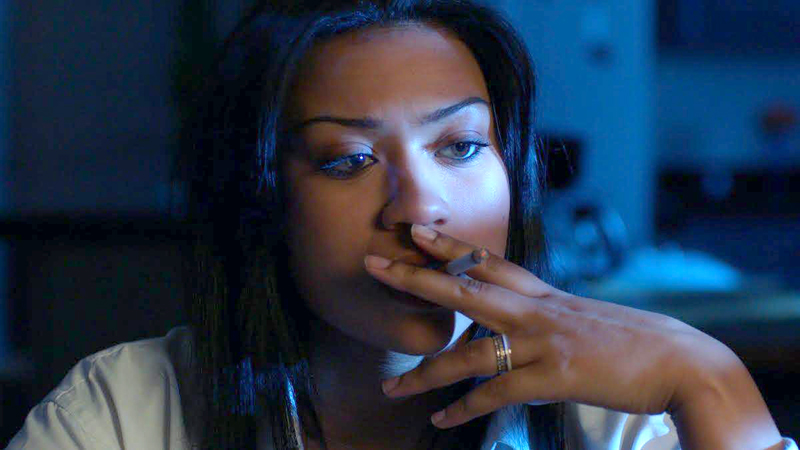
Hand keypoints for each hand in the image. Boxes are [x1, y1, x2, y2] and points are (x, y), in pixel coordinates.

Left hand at [364, 224, 782, 448]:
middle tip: (373, 263)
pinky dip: (465, 410)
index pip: (488, 261)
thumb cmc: (635, 341)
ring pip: (469, 353)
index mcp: (544, 295)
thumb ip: (549, 319)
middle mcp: (536, 310)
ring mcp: (543, 342)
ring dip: (425, 373)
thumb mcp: (585, 319)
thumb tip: (525, 326)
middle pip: (465, 287)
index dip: (449, 245)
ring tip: (391, 388)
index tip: (416, 230)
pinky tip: (441, 420)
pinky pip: (497, 394)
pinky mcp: (554, 377)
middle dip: (416, 276)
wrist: (681, 361)